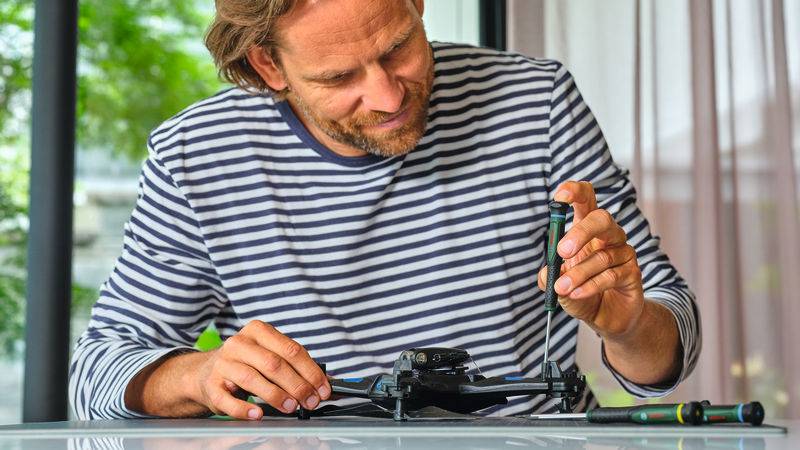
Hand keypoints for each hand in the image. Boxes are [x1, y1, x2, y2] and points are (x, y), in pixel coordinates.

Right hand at [193, 320, 330, 419]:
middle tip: (310, 401)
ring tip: (291, 407)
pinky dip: (244, 408)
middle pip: (274, 364)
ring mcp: (223, 363)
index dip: (310, 371)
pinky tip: (258, 414)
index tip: (322, 389)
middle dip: (297, 385)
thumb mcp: (269, 355)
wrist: (205, 371)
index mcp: (258, 331)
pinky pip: (228, 399)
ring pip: (252, 379)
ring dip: (276, 395)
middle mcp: (239, 343)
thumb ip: (294, 366)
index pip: (291, 350)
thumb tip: (325, 385)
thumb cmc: (247, 363)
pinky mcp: (211, 384)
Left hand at [537, 181, 644, 339]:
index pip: (586, 199)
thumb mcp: (558, 283)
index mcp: (588, 229)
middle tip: (563, 251)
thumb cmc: (582, 291)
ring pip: (602, 256)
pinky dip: (590, 286)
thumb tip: (547, 272)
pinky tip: (576, 294)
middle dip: (581, 232)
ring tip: (562, 287)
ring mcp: (623, 252)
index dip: (575, 192)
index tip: (559, 197)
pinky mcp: (632, 273)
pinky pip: (610, 276)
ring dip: (578, 273)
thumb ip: (550, 275)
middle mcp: (608, 236)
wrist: (605, 317)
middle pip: (602, 219)